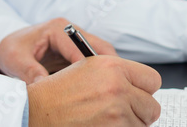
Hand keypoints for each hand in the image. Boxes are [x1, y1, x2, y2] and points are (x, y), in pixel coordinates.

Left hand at [0, 18, 116, 83]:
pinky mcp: (77, 52)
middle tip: (114, 87)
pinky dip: (99, 74)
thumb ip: (30, 71)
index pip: (82, 47)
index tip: (95, 84)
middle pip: (101, 46)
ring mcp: (77, 41)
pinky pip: (95, 62)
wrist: (7, 48)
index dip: (90, 66)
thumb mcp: (15, 60)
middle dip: (108, 67)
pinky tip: (99, 88)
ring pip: (102, 54)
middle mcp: (72, 31)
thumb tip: (44, 85)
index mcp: (58, 28)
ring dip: (107, 71)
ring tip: (109, 89)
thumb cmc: (11, 50)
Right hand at [27, 55, 161, 125]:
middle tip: (119, 113)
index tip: (136, 96)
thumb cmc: (56, 92)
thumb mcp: (87, 68)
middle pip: (152, 107)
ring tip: (105, 121)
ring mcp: (115, 113)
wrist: (33, 111)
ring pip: (142, 126)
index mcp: (112, 66)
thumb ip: (116, 73)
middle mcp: (117, 87)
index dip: (143, 90)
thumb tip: (142, 88)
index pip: (152, 80)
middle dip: (138, 112)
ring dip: (128, 126)